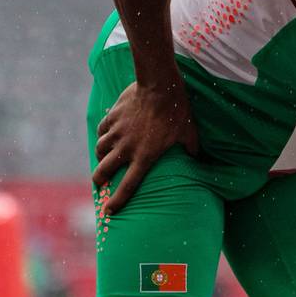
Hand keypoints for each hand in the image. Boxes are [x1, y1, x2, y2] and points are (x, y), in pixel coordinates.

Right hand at [91, 82, 199, 214]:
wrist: (159, 85)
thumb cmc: (177, 111)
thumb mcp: (188, 133)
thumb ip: (190, 148)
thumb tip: (197, 157)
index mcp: (144, 157)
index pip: (127, 186)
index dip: (117, 201)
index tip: (109, 211)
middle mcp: (126, 148)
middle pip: (104, 170)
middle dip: (98, 180)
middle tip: (99, 183)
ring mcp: (117, 132)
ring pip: (99, 150)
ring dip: (99, 157)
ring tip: (102, 158)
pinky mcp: (112, 117)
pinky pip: (102, 130)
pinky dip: (102, 135)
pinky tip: (105, 135)